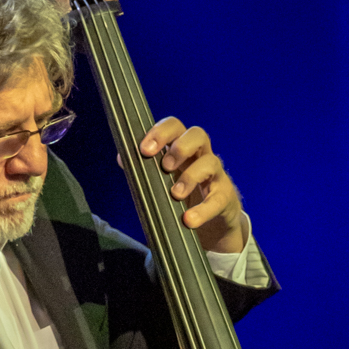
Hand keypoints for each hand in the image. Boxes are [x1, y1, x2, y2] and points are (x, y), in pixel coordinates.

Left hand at [139, 118, 244, 252]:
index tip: (145, 149)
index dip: (161, 133)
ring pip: (211, 162)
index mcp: (183, 148)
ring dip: (190, 176)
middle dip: (180, 147)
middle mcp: (201, 155)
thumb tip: (122, 159)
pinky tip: (189, 219)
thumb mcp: (164, 180)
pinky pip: (218, 199)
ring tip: (175, 194)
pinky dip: (203, 210)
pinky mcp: (225, 197)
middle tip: (165, 166)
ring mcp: (216, 175)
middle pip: (198, 134)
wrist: (213, 221)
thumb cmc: (185, 194)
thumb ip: (145, 169)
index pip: (175, 127)